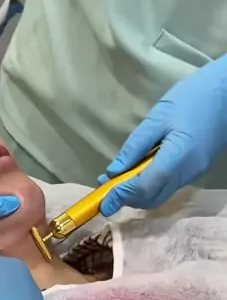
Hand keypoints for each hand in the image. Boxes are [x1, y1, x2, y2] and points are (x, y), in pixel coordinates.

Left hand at [100, 55, 226, 214]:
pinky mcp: (197, 169)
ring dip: (138, 192)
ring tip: (117, 180)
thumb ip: (135, 146)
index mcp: (179, 157)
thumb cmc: (192, 98)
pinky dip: (151, 184)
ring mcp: (195, 173)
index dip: (122, 195)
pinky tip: (138, 171)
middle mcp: (188, 172)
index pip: (146, 186)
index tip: (103, 202)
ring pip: (162, 193)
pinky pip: (170, 184)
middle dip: (128, 198)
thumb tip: (114, 171)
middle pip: (153, 197)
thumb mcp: (158, 118)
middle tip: (105, 189)